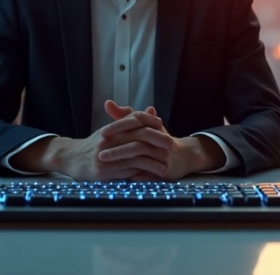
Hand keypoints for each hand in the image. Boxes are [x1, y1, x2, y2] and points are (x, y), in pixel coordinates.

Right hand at [9, 110, 171, 180]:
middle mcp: (108, 139)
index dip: (149, 120)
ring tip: (167, 163)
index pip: (134, 119)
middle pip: (139, 136)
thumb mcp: (109, 131)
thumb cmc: (93, 145)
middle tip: (172, 144)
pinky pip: (128, 170)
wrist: (70, 159)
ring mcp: (106, 155)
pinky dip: (143, 172)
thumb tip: (150, 111)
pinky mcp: (104, 171)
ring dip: (154, 160)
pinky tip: (153, 174)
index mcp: (110, 128)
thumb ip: (128, 122)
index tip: (162, 124)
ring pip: (136, 155)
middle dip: (158, 140)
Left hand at [100, 101, 224, 180]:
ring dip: (123, 160)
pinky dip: (136, 174)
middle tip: (99, 153)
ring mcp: (162, 152)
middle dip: (117, 148)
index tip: (102, 132)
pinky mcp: (165, 167)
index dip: (118, 126)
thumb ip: (123, 116)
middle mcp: (158, 137)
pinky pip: (149, 171)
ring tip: (108, 164)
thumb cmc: (154, 140)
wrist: (179, 157)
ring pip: (141, 154)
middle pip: (136, 139)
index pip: (134, 120)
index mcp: (151, 124)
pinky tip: (123, 176)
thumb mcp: (138, 126)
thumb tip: (107, 103)